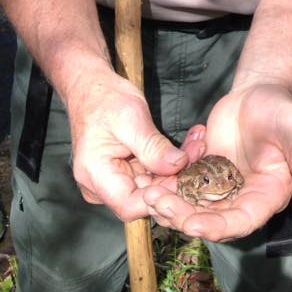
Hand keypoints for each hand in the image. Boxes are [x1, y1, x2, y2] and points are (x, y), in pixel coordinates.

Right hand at [66, 66, 190, 220]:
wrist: (92, 86)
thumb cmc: (105, 98)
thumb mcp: (131, 119)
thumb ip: (152, 147)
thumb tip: (177, 167)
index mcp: (96, 176)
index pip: (131, 206)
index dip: (161, 195)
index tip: (186, 174)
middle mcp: (101, 186)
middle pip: (145, 195)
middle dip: (176, 176)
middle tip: (200, 149)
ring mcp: (113, 180)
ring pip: (152, 184)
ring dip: (177, 166)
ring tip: (198, 142)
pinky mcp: (125, 171)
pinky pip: (150, 173)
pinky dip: (169, 159)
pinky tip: (189, 143)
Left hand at [142, 84, 291, 241]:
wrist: (257, 93)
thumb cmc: (279, 109)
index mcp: (267, 196)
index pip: (242, 221)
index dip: (218, 226)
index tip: (193, 225)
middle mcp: (243, 199)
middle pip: (211, 219)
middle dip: (183, 217)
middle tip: (158, 205)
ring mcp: (221, 189)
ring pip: (193, 207)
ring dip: (170, 206)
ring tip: (147, 195)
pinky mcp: (204, 176)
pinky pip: (183, 188)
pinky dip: (166, 187)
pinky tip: (146, 182)